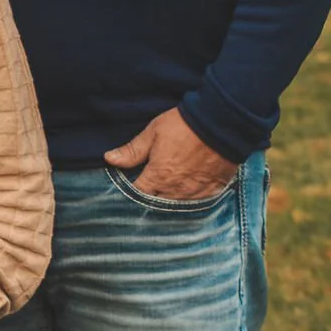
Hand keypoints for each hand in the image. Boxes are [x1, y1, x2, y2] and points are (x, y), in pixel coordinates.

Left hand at [104, 108, 238, 204]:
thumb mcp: (153, 133)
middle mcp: (175, 191)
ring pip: (176, 206)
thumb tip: (109, 159)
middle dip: (150, 199)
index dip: (130, 192)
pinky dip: (190, 200)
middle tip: (147, 190)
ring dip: (169, 201)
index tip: (128, 187)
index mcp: (158, 177)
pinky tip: (186, 192)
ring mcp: (195, 194)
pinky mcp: (212, 191)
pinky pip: (197, 203)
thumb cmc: (183, 126)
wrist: (221, 124)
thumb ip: (132, 150)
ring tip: (166, 192)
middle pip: (157, 204)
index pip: (138, 194)